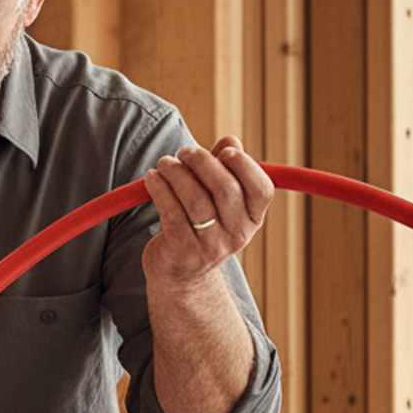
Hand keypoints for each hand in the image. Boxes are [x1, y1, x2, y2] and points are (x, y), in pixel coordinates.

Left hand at [141, 136, 274, 287]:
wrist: (180, 273)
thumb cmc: (200, 225)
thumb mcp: (217, 200)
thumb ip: (225, 169)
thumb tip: (231, 139)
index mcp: (252, 219)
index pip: (261, 189)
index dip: (245, 166)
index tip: (224, 151)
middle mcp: (237, 235)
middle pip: (225, 189)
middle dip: (202, 162)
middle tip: (183, 151)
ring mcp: (211, 246)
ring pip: (195, 199)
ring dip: (176, 173)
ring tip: (164, 163)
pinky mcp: (183, 251)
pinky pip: (171, 212)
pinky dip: (159, 189)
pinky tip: (152, 178)